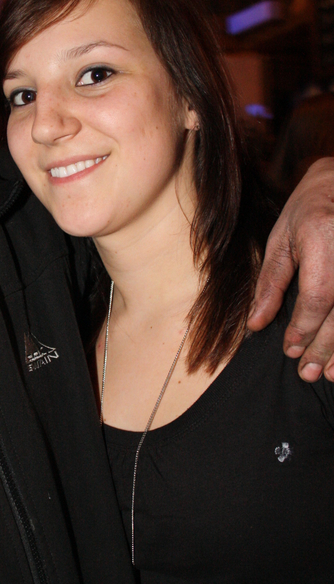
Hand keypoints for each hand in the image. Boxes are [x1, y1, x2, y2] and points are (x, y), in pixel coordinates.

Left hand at [248, 157, 333, 381]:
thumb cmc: (310, 210)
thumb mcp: (282, 240)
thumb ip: (271, 283)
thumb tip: (256, 324)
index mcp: (323, 239)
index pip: (317, 297)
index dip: (304, 328)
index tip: (291, 350)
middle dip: (324, 347)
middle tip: (309, 373)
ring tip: (330, 373)